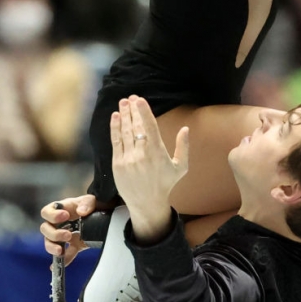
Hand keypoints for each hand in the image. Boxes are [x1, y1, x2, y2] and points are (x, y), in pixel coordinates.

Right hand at [40, 194, 96, 264]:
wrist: (102, 216)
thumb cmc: (92, 205)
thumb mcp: (92, 200)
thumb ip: (87, 203)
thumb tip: (81, 212)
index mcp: (61, 210)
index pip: (47, 212)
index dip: (52, 215)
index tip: (65, 216)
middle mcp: (58, 224)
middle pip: (45, 229)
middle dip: (54, 234)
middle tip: (68, 235)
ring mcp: (64, 236)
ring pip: (49, 243)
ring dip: (53, 247)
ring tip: (61, 251)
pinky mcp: (74, 246)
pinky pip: (65, 255)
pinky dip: (62, 261)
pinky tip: (57, 266)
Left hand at [110, 96, 187, 238]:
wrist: (147, 204)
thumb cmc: (165, 184)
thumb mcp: (180, 167)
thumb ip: (183, 147)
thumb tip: (185, 128)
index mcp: (157, 153)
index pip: (149, 127)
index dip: (143, 111)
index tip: (139, 99)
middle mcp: (141, 154)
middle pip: (135, 127)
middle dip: (132, 110)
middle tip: (130, 97)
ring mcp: (128, 159)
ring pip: (125, 132)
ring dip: (123, 116)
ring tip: (123, 103)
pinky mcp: (118, 164)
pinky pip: (116, 142)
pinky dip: (115, 128)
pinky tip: (115, 117)